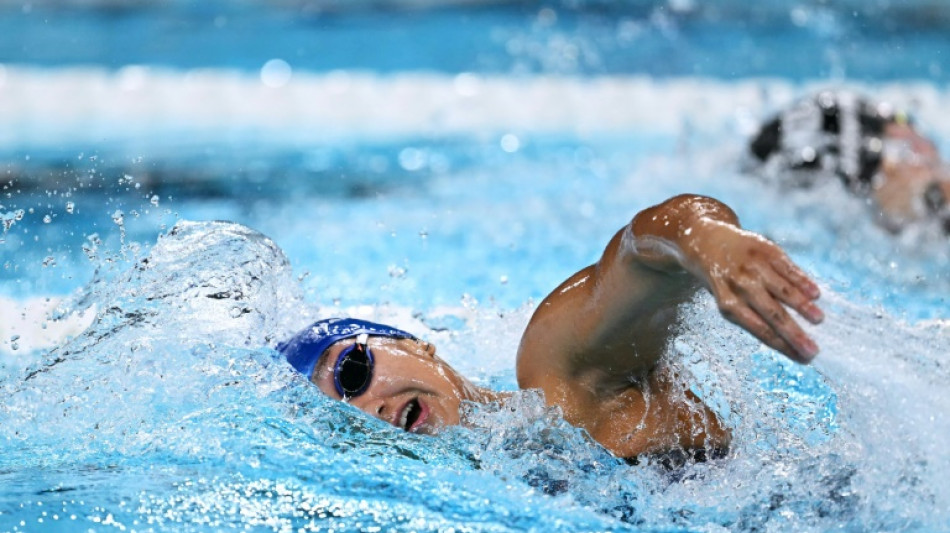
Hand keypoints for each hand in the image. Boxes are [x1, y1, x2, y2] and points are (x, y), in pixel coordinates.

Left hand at [684, 221, 823, 362]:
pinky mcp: (765, 250)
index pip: (759, 330)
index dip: (782, 345)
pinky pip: (787, 268)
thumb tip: (789, 340)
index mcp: (729, 305)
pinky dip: (802, 281)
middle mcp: (740, 286)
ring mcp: (753, 267)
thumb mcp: (729, 300)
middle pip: (772, 313)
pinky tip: (816, 294)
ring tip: (819, 319)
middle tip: (813, 350)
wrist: (707, 241)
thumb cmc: (724, 281)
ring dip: (802, 306)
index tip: (802, 359)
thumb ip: (754, 316)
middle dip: (794, 333)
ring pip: (782, 289)